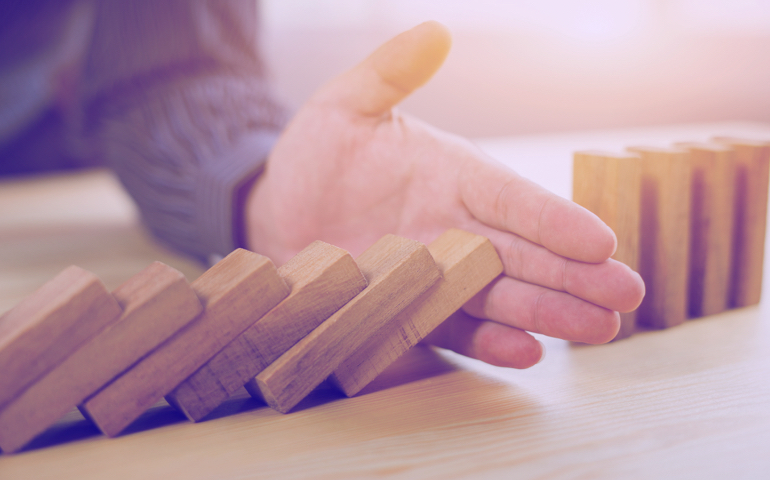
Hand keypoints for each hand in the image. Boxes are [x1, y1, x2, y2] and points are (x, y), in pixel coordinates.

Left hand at [246, 22, 644, 367]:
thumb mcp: (345, 107)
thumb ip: (390, 73)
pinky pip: (454, 328)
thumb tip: (436, 31)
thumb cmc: (313, 156)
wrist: (275, 211)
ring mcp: (436, 274)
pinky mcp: (410, 310)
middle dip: (576, 276)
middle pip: (526, 254)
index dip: (556, 220)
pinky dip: (487, 342)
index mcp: (452, 176)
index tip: (601, 241)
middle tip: (628, 298)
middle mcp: (456, 228)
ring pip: (502, 296)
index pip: (514, 199)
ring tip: (597, 331)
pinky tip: (525, 353)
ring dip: (548, 314)